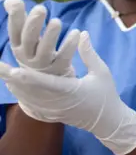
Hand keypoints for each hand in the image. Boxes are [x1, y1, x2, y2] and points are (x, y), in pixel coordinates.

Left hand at [0, 31, 135, 154]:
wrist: (106, 121)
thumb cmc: (106, 95)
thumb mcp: (102, 72)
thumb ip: (89, 54)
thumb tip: (82, 33)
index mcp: (72, 91)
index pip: (47, 82)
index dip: (30, 77)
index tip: (15, 70)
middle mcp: (58, 102)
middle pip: (30, 90)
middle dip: (11, 78)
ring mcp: (53, 110)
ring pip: (27, 97)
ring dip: (12, 84)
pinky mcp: (50, 114)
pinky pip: (30, 103)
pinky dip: (19, 92)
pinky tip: (10, 82)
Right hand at [4, 0, 79, 76]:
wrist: (47, 86)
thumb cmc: (36, 54)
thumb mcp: (26, 39)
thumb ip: (22, 19)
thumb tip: (11, 0)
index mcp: (18, 47)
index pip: (15, 30)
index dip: (15, 17)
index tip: (18, 2)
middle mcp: (28, 57)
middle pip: (28, 40)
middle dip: (33, 24)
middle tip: (41, 8)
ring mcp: (43, 66)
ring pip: (45, 50)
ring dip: (50, 35)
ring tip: (57, 21)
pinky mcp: (59, 70)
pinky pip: (64, 57)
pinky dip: (70, 45)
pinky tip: (77, 33)